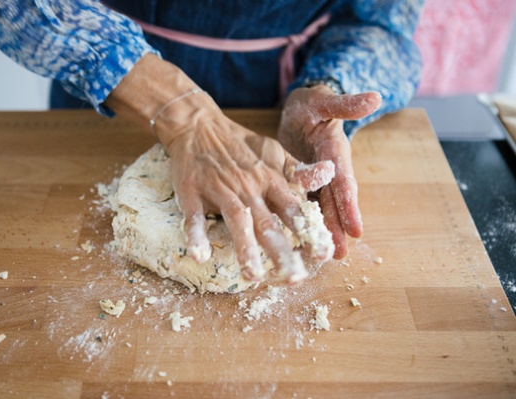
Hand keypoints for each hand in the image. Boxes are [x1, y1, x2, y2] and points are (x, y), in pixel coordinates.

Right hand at [163, 99, 334, 283]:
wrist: (198, 125)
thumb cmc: (240, 143)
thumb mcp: (274, 151)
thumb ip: (298, 170)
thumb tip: (329, 174)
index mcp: (269, 180)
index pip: (294, 210)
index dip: (309, 232)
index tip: (324, 255)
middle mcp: (248, 187)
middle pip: (268, 222)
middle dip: (281, 251)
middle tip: (294, 277)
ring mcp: (220, 190)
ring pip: (236, 220)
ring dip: (244, 248)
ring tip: (253, 276)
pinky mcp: (192, 192)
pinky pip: (194, 215)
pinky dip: (196, 234)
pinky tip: (199, 256)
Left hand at [277, 85, 380, 258]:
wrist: (300, 109)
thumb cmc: (313, 103)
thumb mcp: (325, 100)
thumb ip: (346, 103)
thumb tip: (375, 97)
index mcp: (336, 153)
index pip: (344, 181)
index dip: (349, 205)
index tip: (356, 229)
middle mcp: (328, 170)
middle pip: (334, 202)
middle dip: (337, 227)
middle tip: (339, 254)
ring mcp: (315, 178)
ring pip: (320, 206)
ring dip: (322, 230)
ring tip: (323, 256)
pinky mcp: (300, 182)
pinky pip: (303, 202)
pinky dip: (303, 220)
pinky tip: (298, 239)